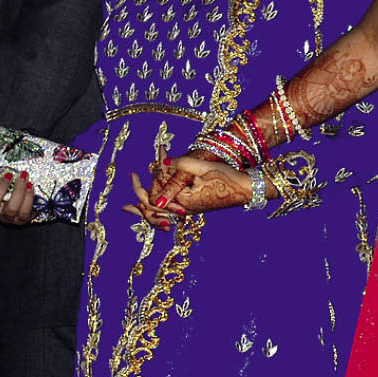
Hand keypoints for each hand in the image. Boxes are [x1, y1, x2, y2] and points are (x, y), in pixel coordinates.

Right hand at [0, 170, 35, 224]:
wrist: (26, 205)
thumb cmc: (9, 189)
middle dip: (0, 189)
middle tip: (9, 175)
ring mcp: (8, 218)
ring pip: (10, 209)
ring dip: (18, 192)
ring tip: (24, 177)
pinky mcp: (22, 220)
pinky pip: (24, 213)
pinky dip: (28, 198)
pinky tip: (30, 186)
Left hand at [123, 146, 253, 227]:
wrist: (247, 190)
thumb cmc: (228, 179)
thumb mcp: (203, 168)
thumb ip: (181, 165)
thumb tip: (162, 163)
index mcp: (183, 202)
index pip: (153, 199)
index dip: (140, 187)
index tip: (133, 174)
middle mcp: (184, 210)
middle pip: (153, 211)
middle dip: (139, 198)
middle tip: (130, 183)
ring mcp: (190, 210)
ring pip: (161, 213)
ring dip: (145, 208)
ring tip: (129, 207)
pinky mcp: (195, 207)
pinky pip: (171, 210)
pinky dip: (159, 208)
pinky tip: (155, 205)